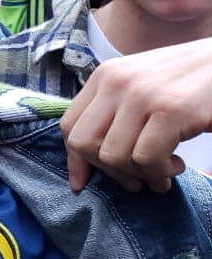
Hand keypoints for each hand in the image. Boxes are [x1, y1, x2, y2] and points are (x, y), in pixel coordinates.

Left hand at [61, 39, 211, 192]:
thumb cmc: (189, 82)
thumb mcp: (141, 90)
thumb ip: (111, 119)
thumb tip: (79, 177)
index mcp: (105, 76)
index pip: (69, 126)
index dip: (76, 160)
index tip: (87, 182)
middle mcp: (116, 82)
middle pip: (84, 144)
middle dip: (109, 170)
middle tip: (136, 178)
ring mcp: (142, 95)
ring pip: (113, 156)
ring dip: (140, 174)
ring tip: (163, 170)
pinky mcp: (170, 110)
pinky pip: (145, 159)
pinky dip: (159, 172)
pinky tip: (177, 165)